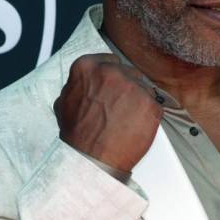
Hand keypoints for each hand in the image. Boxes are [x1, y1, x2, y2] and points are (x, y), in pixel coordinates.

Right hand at [54, 54, 162, 171]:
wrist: (91, 160)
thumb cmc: (78, 135)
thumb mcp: (64, 102)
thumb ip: (78, 85)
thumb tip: (85, 82)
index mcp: (87, 67)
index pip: (109, 60)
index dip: (112, 75)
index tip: (112, 85)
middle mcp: (112, 72)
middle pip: (129, 72)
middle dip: (126, 87)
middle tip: (118, 106)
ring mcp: (134, 87)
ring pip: (143, 88)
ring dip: (138, 100)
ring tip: (125, 119)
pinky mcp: (151, 104)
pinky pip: (154, 105)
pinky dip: (148, 115)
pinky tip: (135, 126)